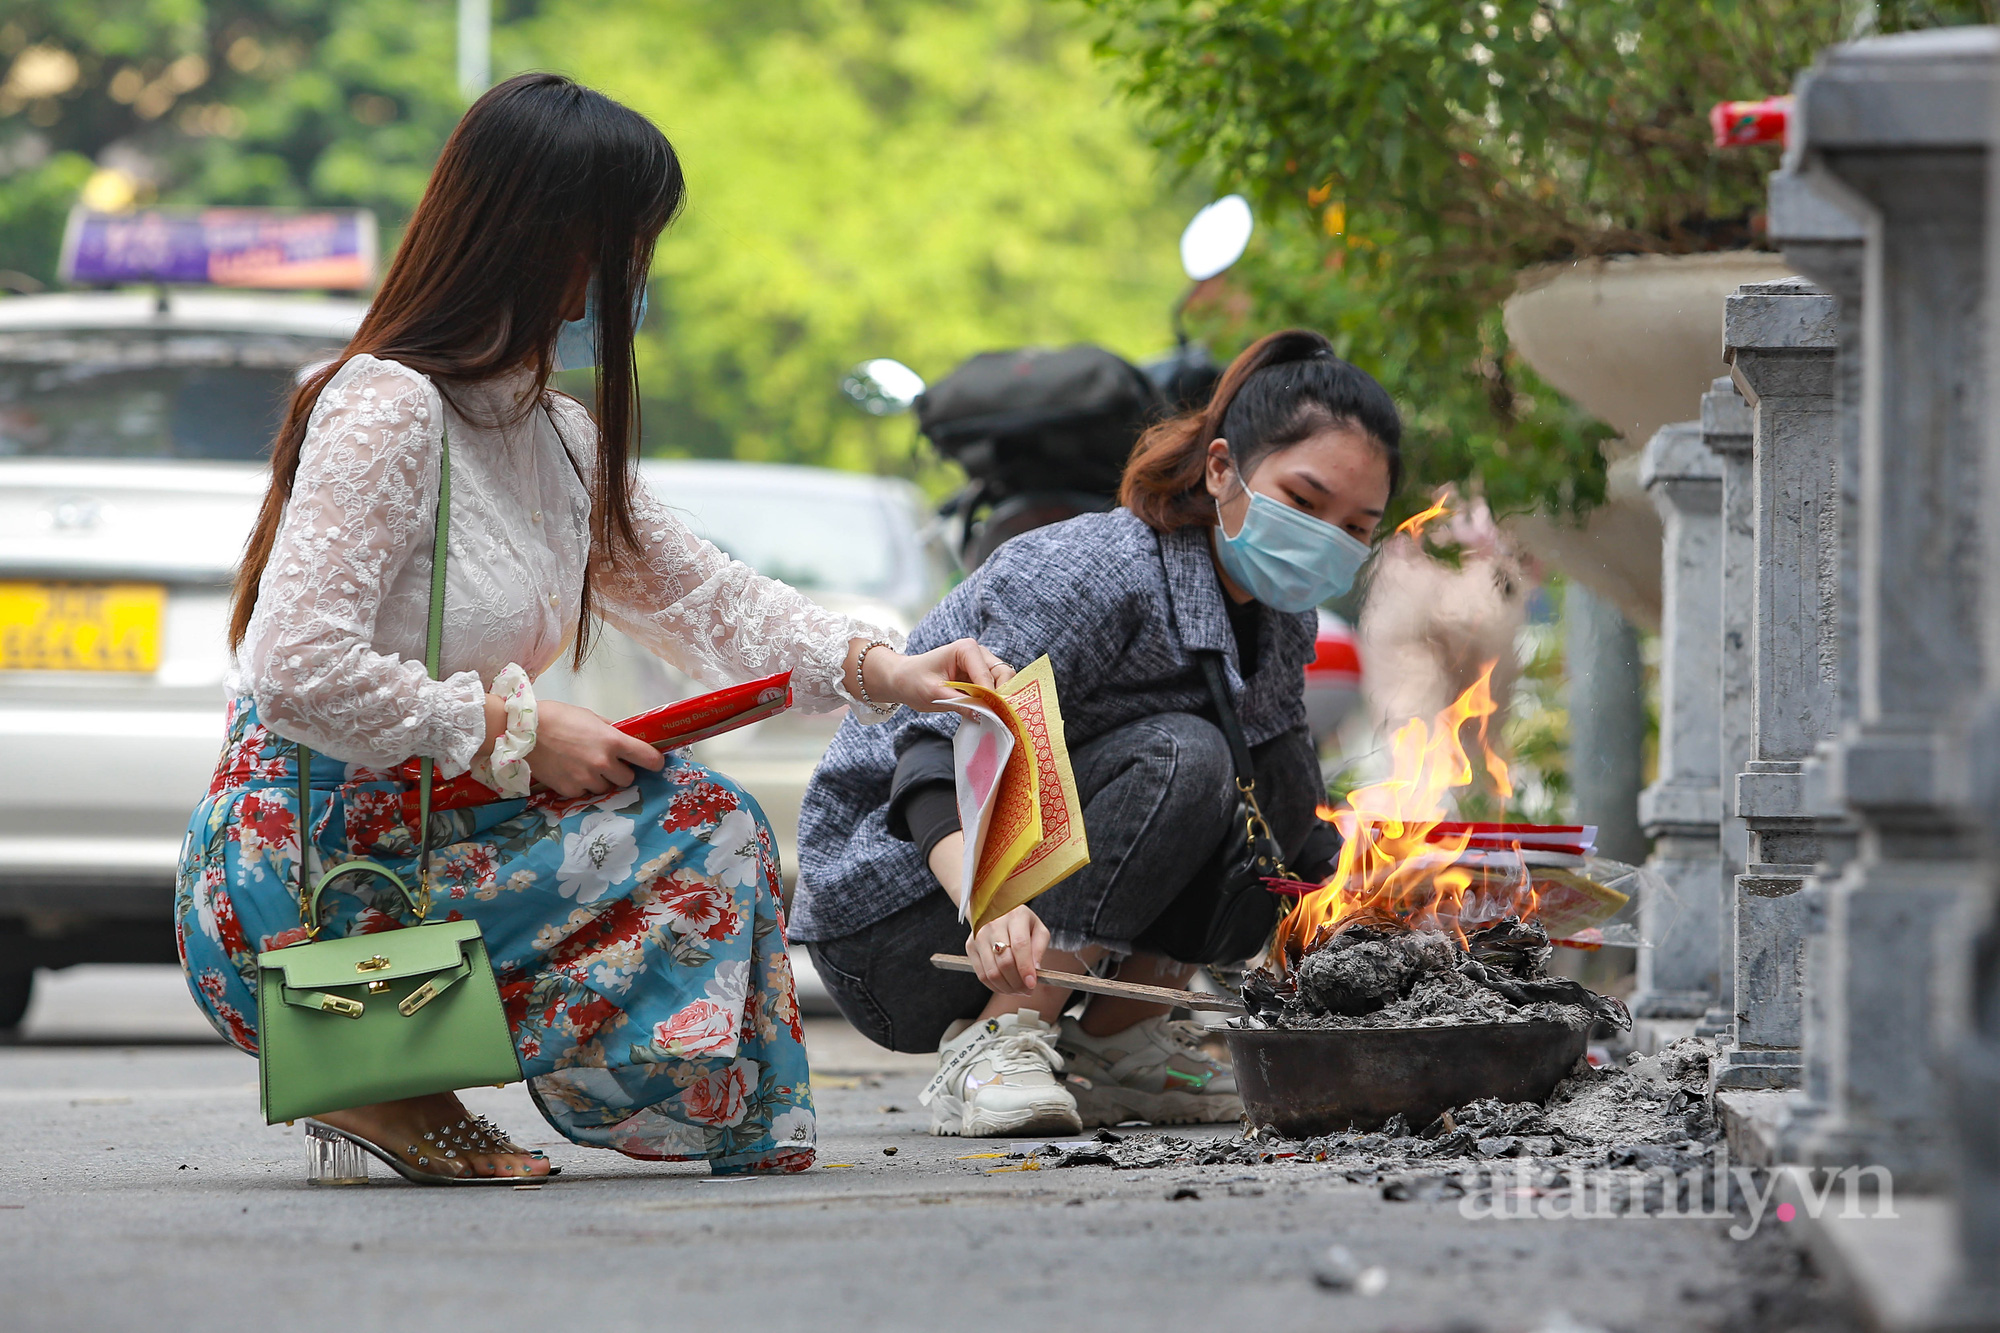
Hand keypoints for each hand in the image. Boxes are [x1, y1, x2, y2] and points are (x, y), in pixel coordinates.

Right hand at [520, 698, 663, 797]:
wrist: (523, 731)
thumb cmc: (558, 717)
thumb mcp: (590, 718)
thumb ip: (610, 731)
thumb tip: (624, 738)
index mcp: (612, 741)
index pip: (648, 758)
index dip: (654, 762)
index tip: (654, 763)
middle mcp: (603, 763)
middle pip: (628, 779)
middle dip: (621, 772)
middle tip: (608, 763)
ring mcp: (586, 779)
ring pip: (605, 789)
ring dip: (601, 781)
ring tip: (583, 766)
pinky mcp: (569, 790)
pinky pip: (584, 793)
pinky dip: (581, 785)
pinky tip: (569, 772)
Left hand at [858, 637, 1013, 715]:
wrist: (904, 680)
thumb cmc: (914, 680)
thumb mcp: (934, 693)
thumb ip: (960, 702)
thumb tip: (983, 715)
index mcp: (966, 649)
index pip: (987, 675)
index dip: (991, 696)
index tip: (991, 715)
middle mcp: (978, 654)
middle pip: (1004, 674)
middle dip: (1003, 696)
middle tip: (998, 717)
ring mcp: (981, 665)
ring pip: (1003, 683)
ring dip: (1000, 700)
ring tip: (993, 717)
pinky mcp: (980, 678)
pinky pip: (995, 690)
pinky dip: (995, 702)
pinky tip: (988, 715)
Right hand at [968, 905, 1049, 994]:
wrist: (993, 910)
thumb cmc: (1020, 923)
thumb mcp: (1037, 929)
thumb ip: (1039, 948)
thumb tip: (1035, 970)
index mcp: (1015, 916)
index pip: (1020, 945)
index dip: (1025, 968)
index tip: (1032, 984)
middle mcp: (994, 924)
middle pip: (1005, 962)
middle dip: (1018, 982)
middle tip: (1027, 990)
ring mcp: (979, 936)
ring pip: (992, 972)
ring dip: (1007, 988)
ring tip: (1018, 990)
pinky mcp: (970, 946)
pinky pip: (981, 975)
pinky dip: (995, 986)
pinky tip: (1005, 987)